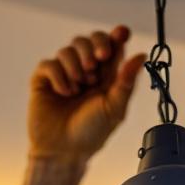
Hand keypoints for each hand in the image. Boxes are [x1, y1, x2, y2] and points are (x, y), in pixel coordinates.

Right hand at [28, 26, 146, 163]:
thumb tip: (141, 55)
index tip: (121, 33)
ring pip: (68, 49)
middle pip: (89, 39)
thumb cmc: (92, 133)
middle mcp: (85, 71)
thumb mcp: (114, 108)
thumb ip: (126, 81)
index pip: (112, 45)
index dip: (117, 35)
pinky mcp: (44, 80)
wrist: (64, 151)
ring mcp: (63, 73)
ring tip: (79, 88)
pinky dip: (59, 75)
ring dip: (76, 65)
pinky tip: (64, 93)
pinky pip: (50, 63)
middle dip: (94, 46)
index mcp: (106, 75)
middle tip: (98, 61)